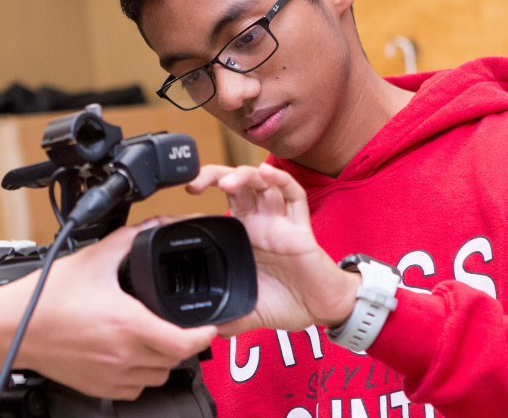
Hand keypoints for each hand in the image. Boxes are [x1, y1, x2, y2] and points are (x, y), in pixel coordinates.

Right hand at [11, 223, 217, 399]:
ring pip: (158, 376)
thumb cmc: (46, 297)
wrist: (12, 328)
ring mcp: (112, 375)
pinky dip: (142, 374)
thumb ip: (130, 239)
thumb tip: (155, 226)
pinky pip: (136, 389)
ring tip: (154, 337)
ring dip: (164, 359)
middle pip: (175, 359)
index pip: (185, 343)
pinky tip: (131, 354)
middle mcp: (123, 354)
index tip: (209, 326)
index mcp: (127, 323)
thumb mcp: (93, 258)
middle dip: (184, 342)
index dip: (204, 335)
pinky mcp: (99, 388)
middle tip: (179, 325)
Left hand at [185, 163, 359, 335]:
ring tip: (227, 182)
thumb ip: (225, 318)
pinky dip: (281, 180)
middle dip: (215, 175)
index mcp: (244, 235)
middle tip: (196, 182)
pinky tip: (267, 173)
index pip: (220, 202)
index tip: (184, 194)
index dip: (204, 192)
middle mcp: (260, 223)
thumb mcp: (248, 312)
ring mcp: (280, 222)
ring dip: (244, 176)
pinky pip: (294, 196)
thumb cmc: (289, 302)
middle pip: (237, 184)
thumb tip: (199, 333)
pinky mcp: (301, 228)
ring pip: (262, 184)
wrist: (322, 309)